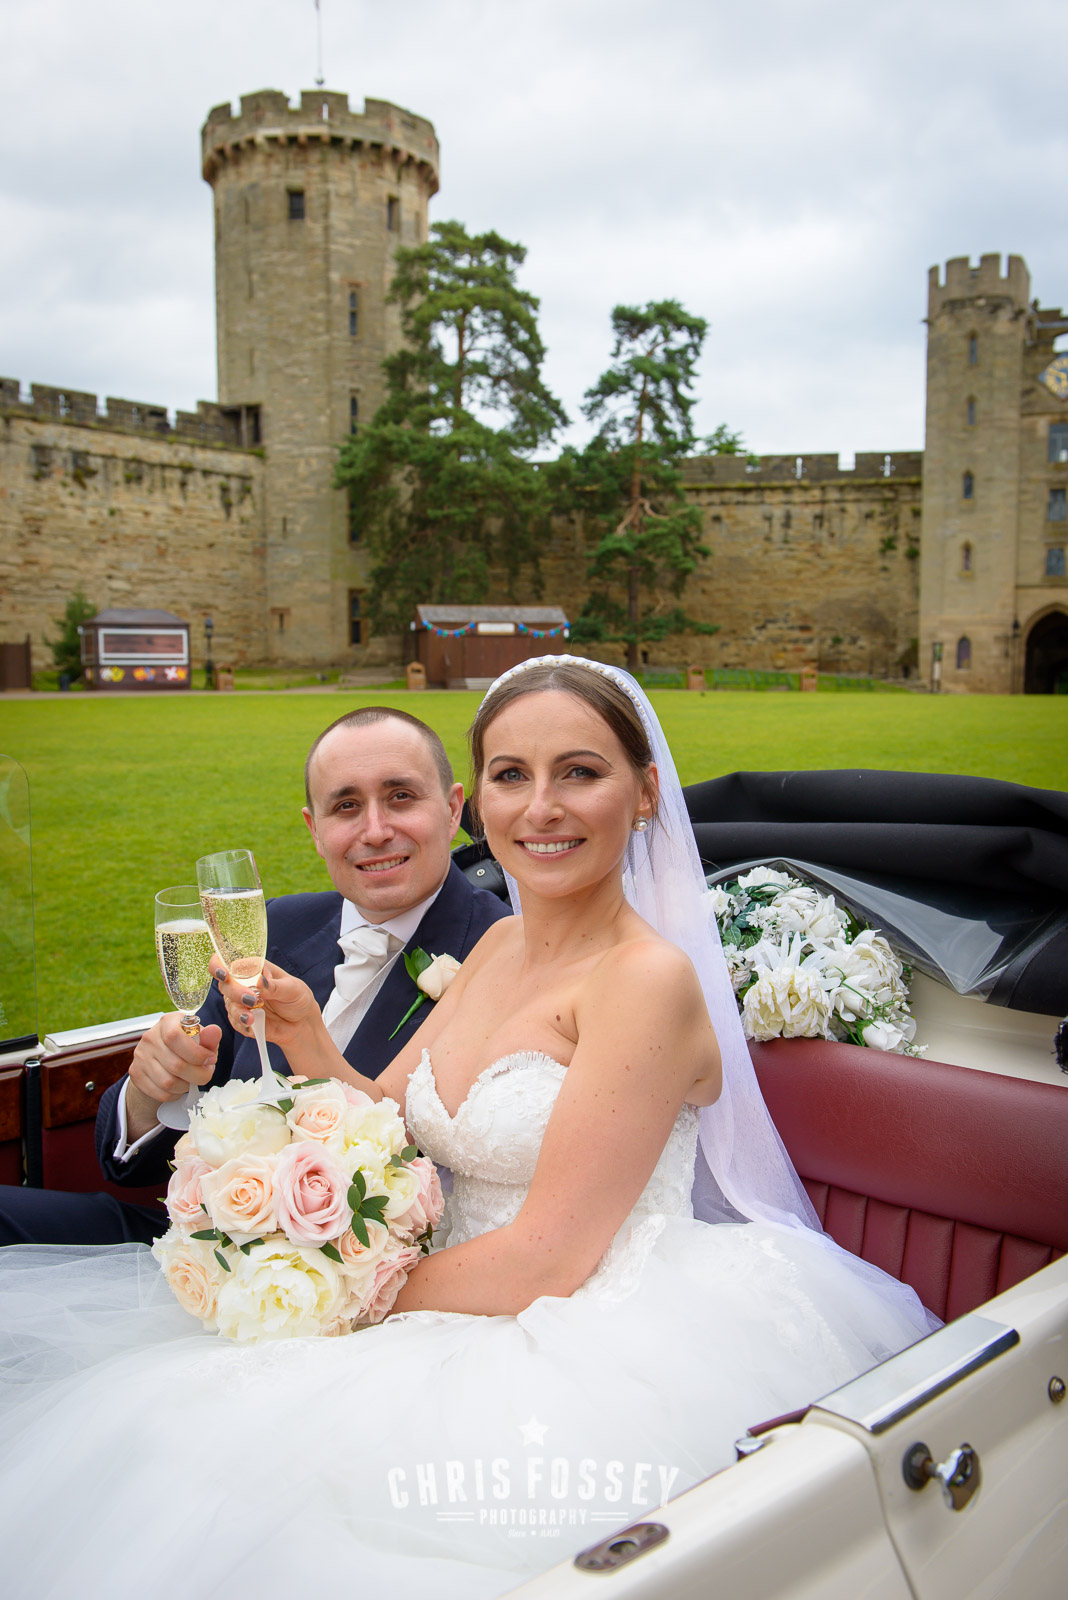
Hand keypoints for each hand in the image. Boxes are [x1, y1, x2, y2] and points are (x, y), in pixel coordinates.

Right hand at [126, 1014, 221, 1140]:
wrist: (162, 1059)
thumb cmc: (187, 1047)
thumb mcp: (201, 1040)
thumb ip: (209, 1038)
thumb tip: (214, 1031)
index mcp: (168, 1022)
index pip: (175, 1037)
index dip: (196, 1053)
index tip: (210, 1059)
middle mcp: (150, 1037)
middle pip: (175, 1065)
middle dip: (198, 1074)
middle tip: (205, 1074)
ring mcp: (140, 1056)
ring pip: (168, 1082)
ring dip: (186, 1086)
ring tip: (191, 1079)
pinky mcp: (136, 1074)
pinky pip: (160, 1093)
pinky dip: (175, 1094)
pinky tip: (179, 1086)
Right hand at [213, 959, 320, 1051]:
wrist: (302, 1023)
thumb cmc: (298, 998)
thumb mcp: (292, 989)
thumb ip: (275, 986)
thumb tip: (259, 982)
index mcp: (254, 968)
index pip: (228, 961)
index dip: (219, 965)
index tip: (224, 974)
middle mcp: (243, 983)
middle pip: (225, 984)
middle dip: (235, 992)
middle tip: (252, 1000)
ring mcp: (241, 1002)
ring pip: (229, 1005)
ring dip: (239, 1011)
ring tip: (252, 1018)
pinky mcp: (242, 1019)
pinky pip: (235, 1022)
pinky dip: (242, 1024)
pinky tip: (252, 1026)